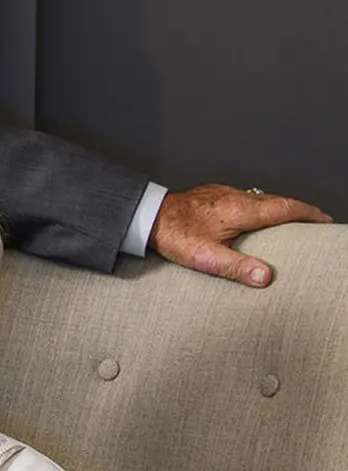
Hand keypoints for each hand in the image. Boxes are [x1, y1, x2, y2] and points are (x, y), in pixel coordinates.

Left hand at [149, 184, 329, 285]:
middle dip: (298, 210)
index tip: (323, 220)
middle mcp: (236, 196)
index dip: (308, 214)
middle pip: (277, 200)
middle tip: (314, 221)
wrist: (147, 214)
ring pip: (260, 197)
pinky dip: (259, 206)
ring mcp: (223, 192)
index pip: (285, 208)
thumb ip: (236, 267)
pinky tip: (253, 216)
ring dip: (278, 207)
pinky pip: (244, 197)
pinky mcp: (211, 194)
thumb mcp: (206, 257)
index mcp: (241, 210)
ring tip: (289, 220)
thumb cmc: (174, 235)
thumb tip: (266, 278)